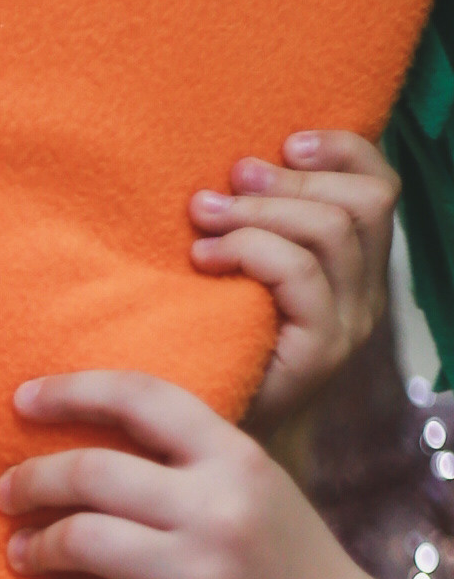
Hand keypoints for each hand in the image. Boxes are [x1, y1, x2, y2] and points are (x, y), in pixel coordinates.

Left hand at [0, 369, 363, 578]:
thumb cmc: (280, 552)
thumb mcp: (252, 480)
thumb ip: (183, 453)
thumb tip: (76, 426)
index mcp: (236, 459)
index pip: (140, 397)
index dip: (71, 391)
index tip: (21, 400)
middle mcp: (219, 513)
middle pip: (92, 472)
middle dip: (31, 480)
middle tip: (8, 493)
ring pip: (81, 542)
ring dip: (34, 546)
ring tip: (23, 551)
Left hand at [188, 128, 398, 431]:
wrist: (198, 438)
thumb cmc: (207, 343)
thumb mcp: (235, 271)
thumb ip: (256, 222)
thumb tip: (236, 159)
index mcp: (356, 269)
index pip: (380, 188)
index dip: (342, 150)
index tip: (285, 141)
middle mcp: (365, 298)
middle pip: (364, 202)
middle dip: (288, 181)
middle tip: (224, 180)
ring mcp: (348, 328)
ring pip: (333, 231)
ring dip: (259, 211)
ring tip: (202, 215)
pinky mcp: (319, 356)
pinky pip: (298, 274)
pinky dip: (247, 250)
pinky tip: (202, 258)